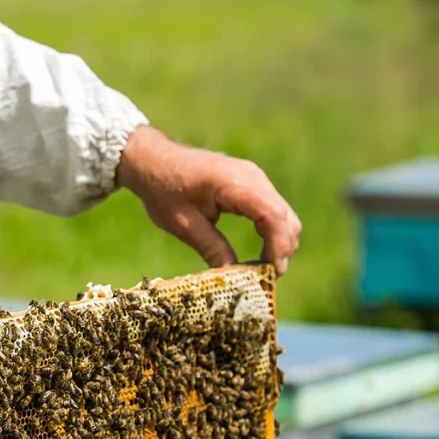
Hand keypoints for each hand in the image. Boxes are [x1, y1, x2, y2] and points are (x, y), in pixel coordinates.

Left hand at [117, 126, 301, 274]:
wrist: (153, 159)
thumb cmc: (163, 189)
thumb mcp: (182, 224)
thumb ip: (210, 247)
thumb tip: (233, 276)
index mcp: (235, 183)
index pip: (272, 216)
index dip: (278, 247)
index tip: (271, 273)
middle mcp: (252, 177)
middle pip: (285, 216)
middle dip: (282, 248)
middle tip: (267, 278)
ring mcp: (254, 178)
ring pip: (283, 214)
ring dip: (279, 241)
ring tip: (262, 269)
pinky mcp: (251, 183)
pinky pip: (271, 209)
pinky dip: (271, 231)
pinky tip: (259, 252)